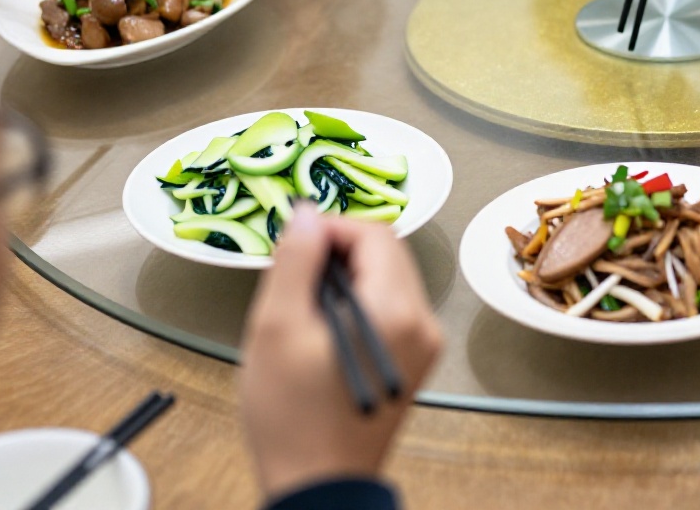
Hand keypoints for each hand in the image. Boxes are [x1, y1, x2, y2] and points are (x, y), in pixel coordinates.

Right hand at [239, 208, 441, 498]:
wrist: (318, 484)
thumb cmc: (293, 418)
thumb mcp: (277, 328)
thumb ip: (295, 262)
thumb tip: (306, 216)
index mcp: (395, 312)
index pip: (376, 234)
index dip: (331, 228)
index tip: (295, 241)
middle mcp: (422, 324)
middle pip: (388, 253)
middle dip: (339, 251)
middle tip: (294, 274)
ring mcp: (423, 344)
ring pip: (388, 278)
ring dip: (347, 277)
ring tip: (303, 307)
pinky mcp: (414, 360)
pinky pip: (391, 308)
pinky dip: (358, 303)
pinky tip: (322, 329)